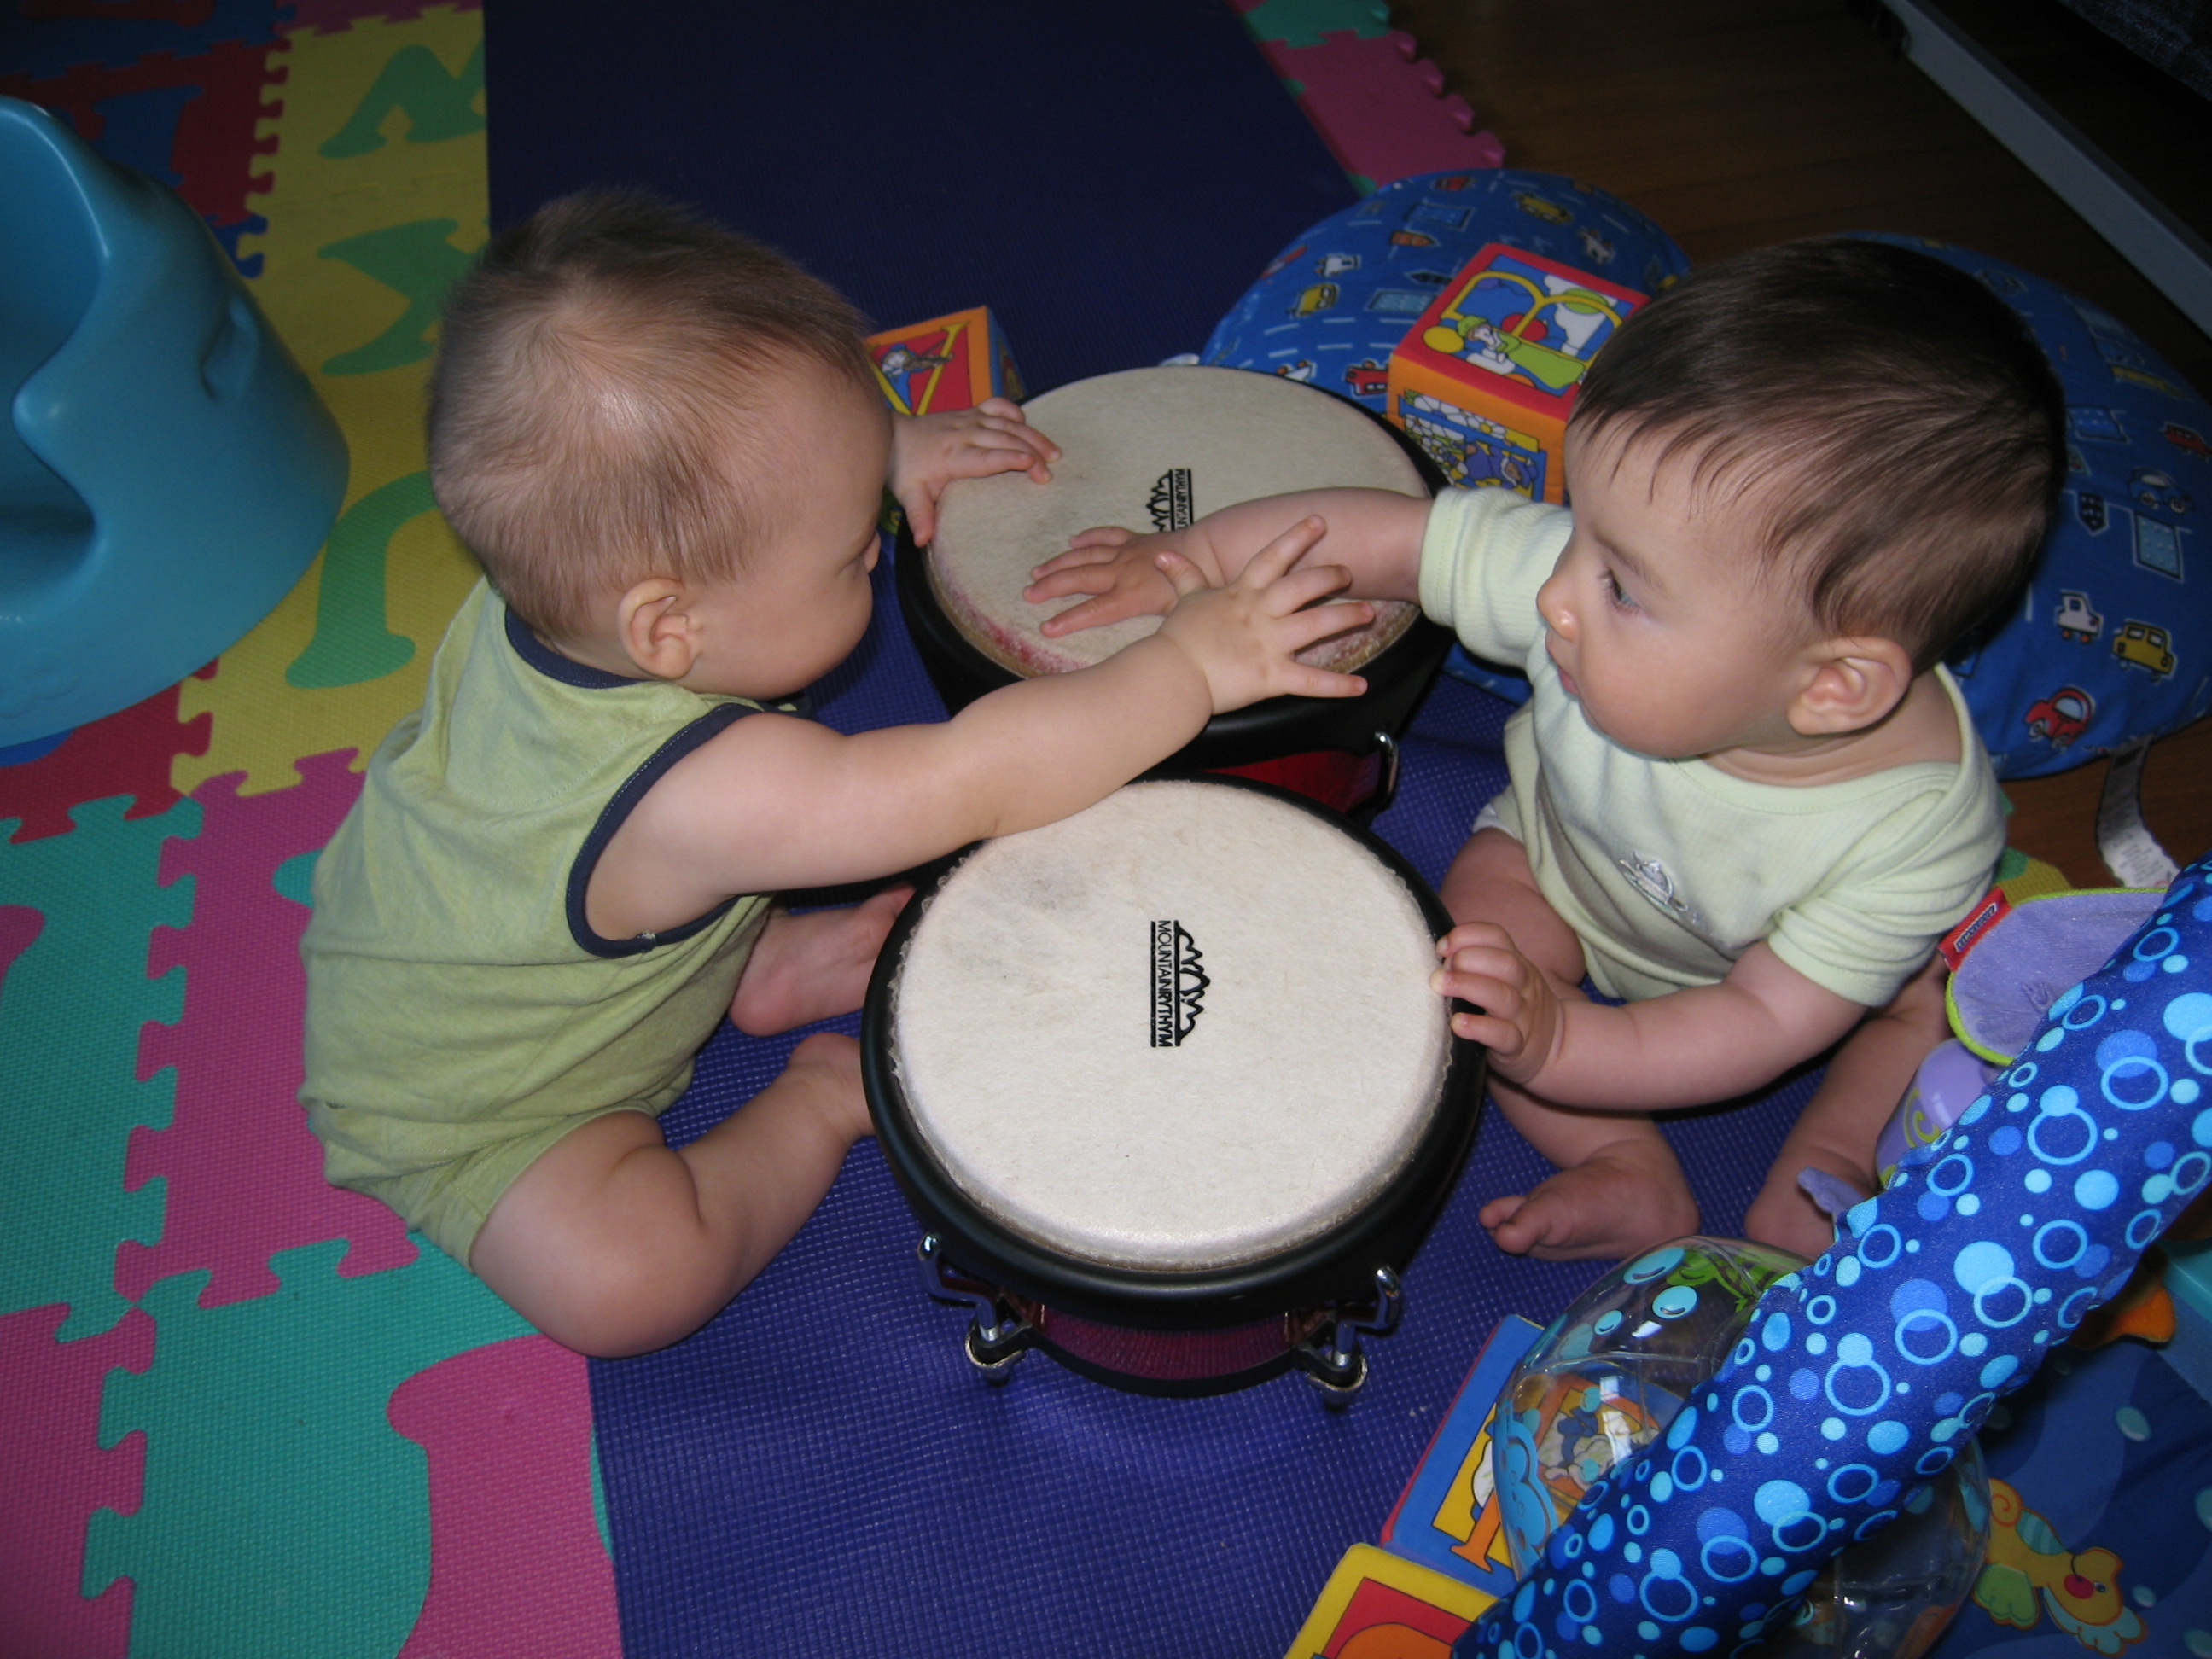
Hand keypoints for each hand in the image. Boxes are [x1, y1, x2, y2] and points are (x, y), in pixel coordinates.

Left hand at [889, 400, 1059, 545]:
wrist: (892, 436)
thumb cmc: (905, 470)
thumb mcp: (909, 495)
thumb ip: (919, 516)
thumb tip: (922, 540)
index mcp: (953, 455)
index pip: (986, 456)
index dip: (1010, 458)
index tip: (1032, 466)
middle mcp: (964, 433)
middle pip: (1004, 439)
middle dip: (1031, 452)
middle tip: (1050, 472)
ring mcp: (969, 419)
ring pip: (1007, 423)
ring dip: (1033, 436)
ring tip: (1054, 453)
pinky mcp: (971, 412)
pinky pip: (998, 405)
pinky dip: (1015, 413)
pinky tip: (1028, 426)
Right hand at [1026, 524, 1212, 635]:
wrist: (1210, 552)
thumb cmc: (1197, 587)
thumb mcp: (1178, 617)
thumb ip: (1158, 635)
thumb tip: (1146, 656)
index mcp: (1131, 595)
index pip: (1093, 611)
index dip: (1068, 620)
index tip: (1046, 627)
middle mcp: (1122, 572)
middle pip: (1079, 580)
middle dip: (1051, 587)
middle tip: (1029, 594)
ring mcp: (1126, 553)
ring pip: (1086, 556)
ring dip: (1060, 563)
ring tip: (1037, 571)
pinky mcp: (1135, 540)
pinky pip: (1107, 536)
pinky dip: (1089, 537)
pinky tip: (1073, 541)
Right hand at [1152, 516, 1372, 712]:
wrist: (1172, 673)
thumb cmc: (1178, 639)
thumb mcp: (1184, 601)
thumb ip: (1184, 577)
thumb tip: (1163, 556)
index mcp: (1242, 594)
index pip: (1272, 557)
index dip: (1296, 537)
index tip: (1319, 521)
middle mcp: (1261, 613)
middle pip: (1303, 586)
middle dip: (1330, 576)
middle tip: (1349, 573)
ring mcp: (1269, 644)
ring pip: (1317, 624)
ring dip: (1346, 617)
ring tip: (1368, 613)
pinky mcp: (1273, 676)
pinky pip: (1311, 681)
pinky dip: (1338, 686)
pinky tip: (1361, 686)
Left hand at [1431, 921, 1565, 1085]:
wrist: (1555, 1046)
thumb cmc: (1514, 1007)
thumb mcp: (1505, 979)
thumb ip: (1476, 963)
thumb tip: (1437, 954)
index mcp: (1517, 964)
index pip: (1497, 937)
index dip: (1467, 935)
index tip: (1441, 948)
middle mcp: (1524, 986)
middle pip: (1504, 963)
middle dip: (1468, 959)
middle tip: (1440, 971)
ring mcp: (1523, 1016)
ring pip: (1503, 996)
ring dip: (1468, 986)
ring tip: (1440, 985)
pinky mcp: (1518, 1047)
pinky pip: (1504, 1035)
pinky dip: (1479, 1028)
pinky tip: (1458, 1024)